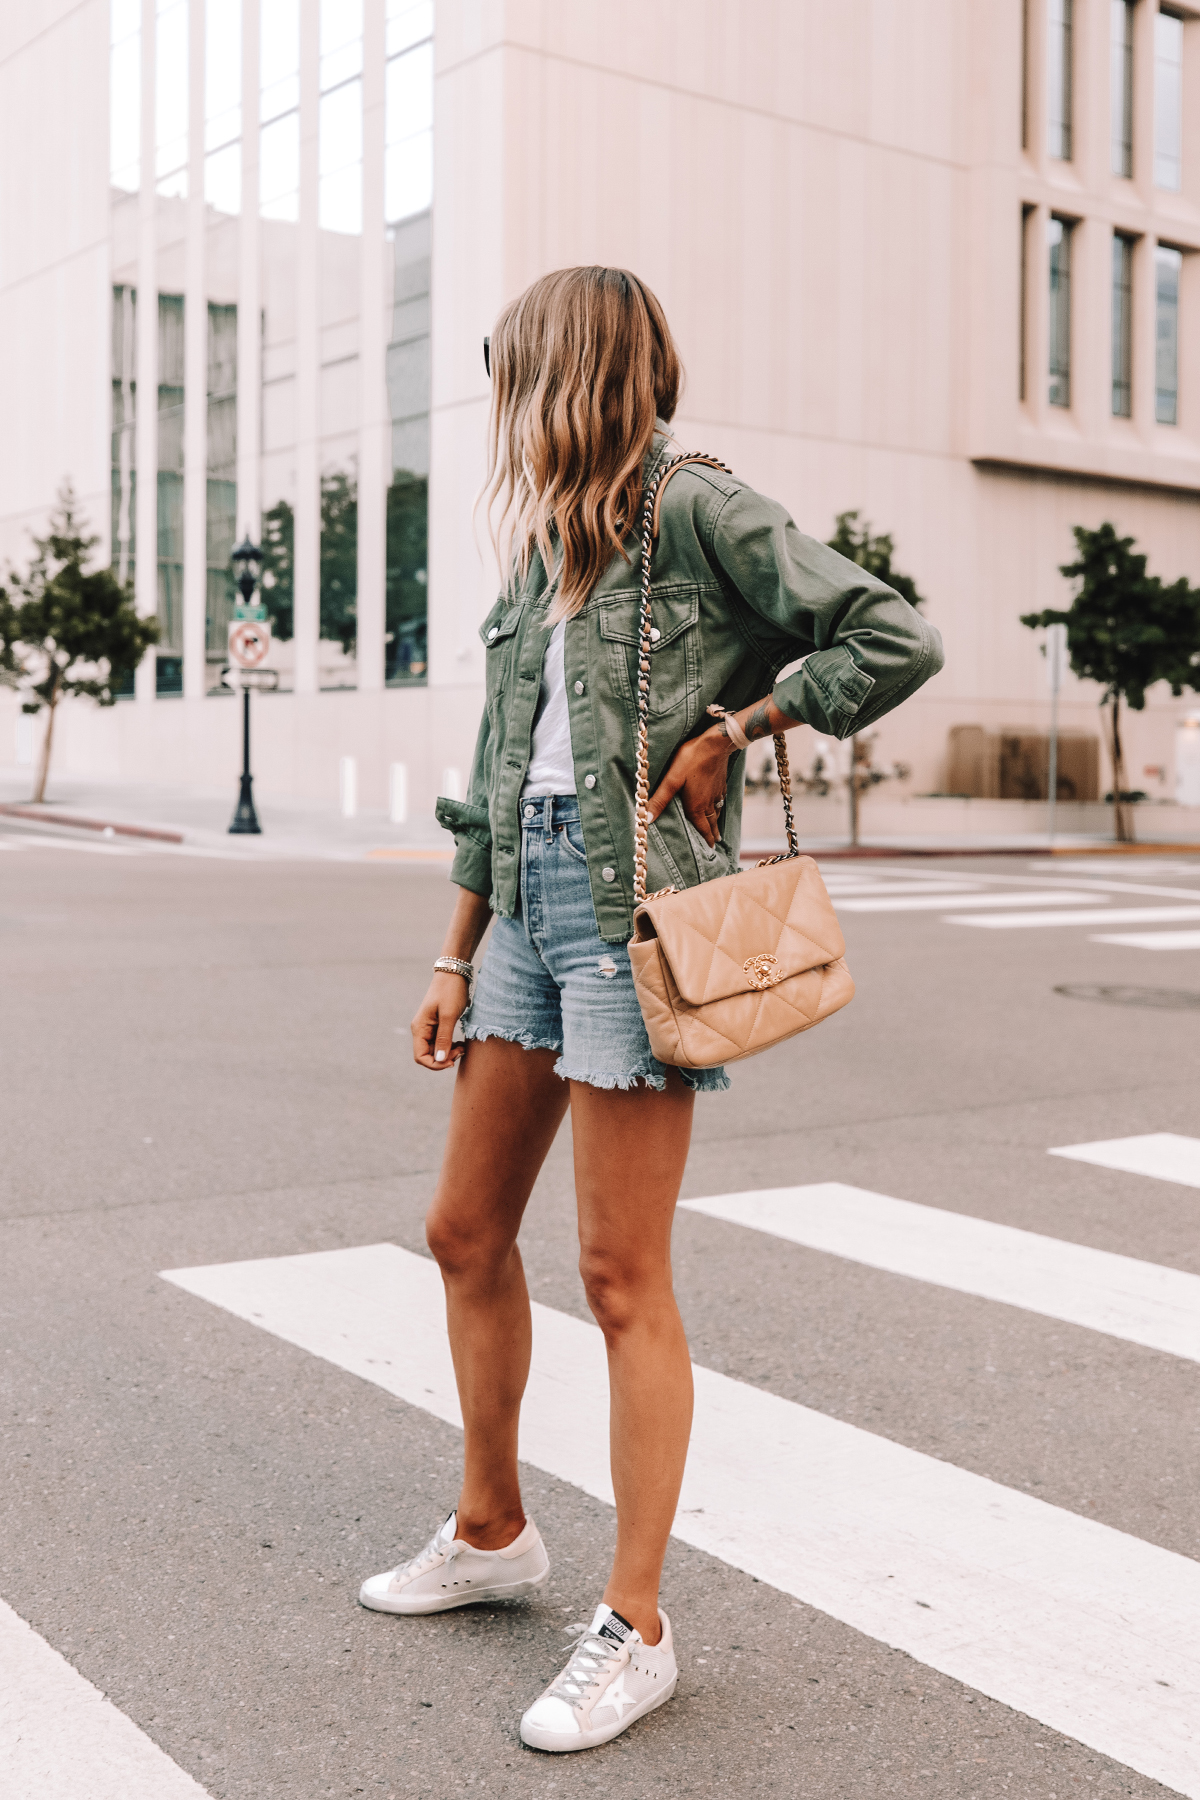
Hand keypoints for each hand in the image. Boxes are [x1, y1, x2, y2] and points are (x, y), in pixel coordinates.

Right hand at [411, 973, 469, 1070]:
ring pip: (436, 1051)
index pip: (421, 1057)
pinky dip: (450, 1046)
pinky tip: (460, 1043)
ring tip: (462, 1047)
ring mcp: (429, 1028)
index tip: (453, 1061)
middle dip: (444, 1059)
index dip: (436, 1064)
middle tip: (461, 1051)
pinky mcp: (437, 1025)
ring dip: (449, 1053)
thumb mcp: (449, 1015)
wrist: (454, 973)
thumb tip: (440, 1060)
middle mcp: (421, 1030)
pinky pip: (441, 1043)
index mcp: (419, 1028)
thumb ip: (444, 1038)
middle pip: (429, 1056)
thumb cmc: (450, 991)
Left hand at [646, 728, 734, 847]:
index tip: (709, 850)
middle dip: (712, 834)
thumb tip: (647, 818)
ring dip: (716, 823)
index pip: (701, 827)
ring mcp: (716, 792)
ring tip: (717, 831)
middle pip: (711, 822)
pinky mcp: (721, 782)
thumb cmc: (692, 759)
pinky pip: (720, 800)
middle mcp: (708, 802)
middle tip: (714, 845)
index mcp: (696, 805)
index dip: (704, 839)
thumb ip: (660, 799)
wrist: (715, 743)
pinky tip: (719, 805)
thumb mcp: (672, 779)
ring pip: (716, 812)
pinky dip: (719, 808)